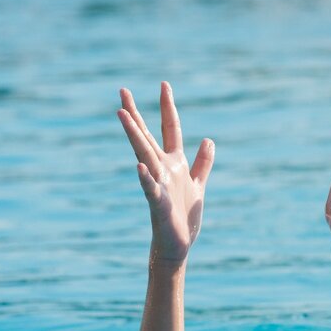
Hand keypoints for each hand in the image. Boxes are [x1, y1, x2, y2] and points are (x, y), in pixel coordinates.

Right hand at [117, 82, 214, 264]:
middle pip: (146, 136)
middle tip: (122, 91)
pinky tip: (139, 167)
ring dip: (134, 135)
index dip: (167, 106)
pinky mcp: (158, 204)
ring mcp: (158, 184)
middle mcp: (162, 169)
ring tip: (122, 115)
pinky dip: (145, 179)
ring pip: (143, 155)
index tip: (164, 84)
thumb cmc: (184, 217)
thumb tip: (208, 139)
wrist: (178, 246)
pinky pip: (150, 189)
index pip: (169, 128)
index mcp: (174, 163)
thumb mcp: (199, 184)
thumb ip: (203, 163)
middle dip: (135, 114)